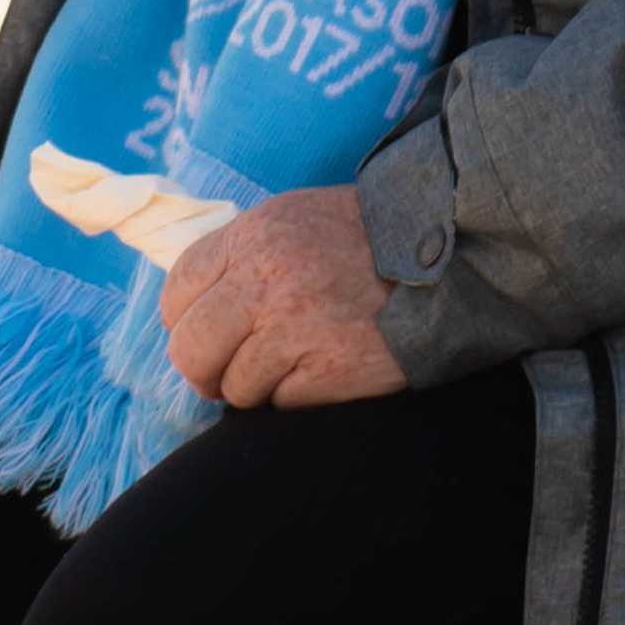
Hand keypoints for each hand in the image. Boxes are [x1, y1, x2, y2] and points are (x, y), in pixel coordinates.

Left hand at [160, 184, 405, 407]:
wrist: (446, 255)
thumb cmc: (362, 238)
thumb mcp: (293, 219)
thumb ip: (240, 256)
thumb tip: (189, 311)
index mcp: (254, 235)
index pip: (178, 290)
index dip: (184, 319)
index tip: (203, 330)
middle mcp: (267, 280)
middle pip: (190, 350)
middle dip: (203, 368)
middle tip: (225, 371)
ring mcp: (295, 330)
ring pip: (233, 387)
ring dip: (256, 385)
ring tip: (293, 360)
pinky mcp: (327, 373)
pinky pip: (279, 404)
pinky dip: (294, 395)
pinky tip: (322, 368)